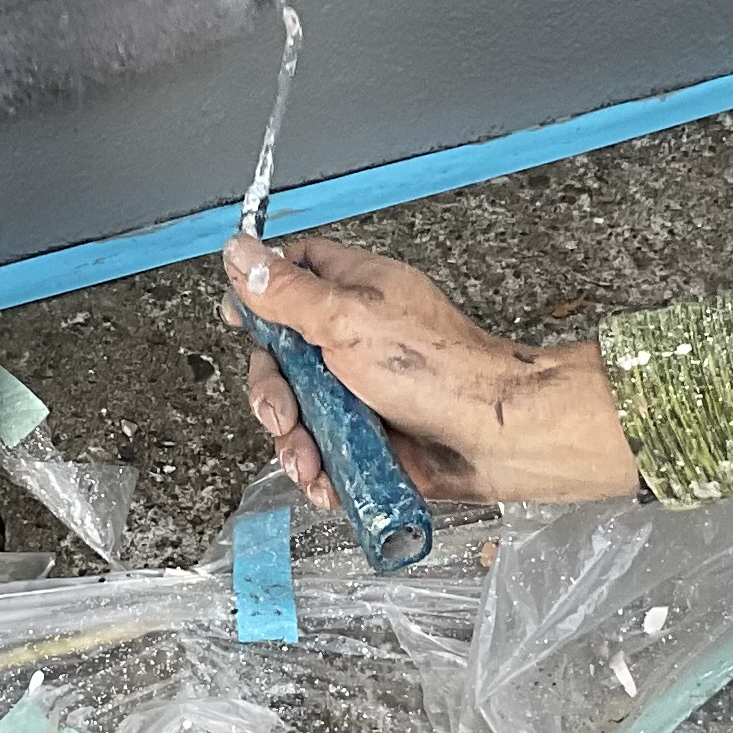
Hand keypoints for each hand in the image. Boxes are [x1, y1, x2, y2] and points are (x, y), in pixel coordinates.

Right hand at [222, 233, 642, 507]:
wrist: (493, 437)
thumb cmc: (438, 369)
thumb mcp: (346, 320)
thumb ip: (286, 292)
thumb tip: (239, 252)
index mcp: (354, 291)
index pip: (293, 272)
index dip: (260, 293)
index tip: (240, 321)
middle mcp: (355, 337)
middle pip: (281, 356)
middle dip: (272, 393)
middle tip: (285, 414)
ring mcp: (361, 390)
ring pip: (298, 413)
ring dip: (293, 442)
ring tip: (310, 460)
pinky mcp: (370, 438)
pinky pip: (324, 453)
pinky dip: (320, 471)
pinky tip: (328, 480)